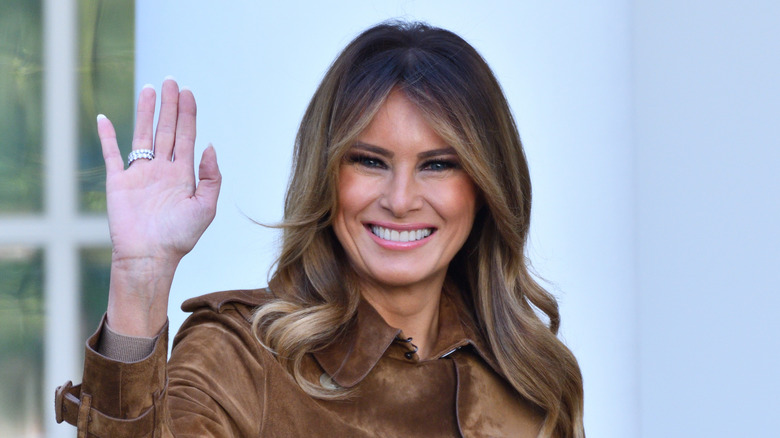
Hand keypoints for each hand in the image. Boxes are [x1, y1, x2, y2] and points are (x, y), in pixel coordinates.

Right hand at [97, 78, 220, 335]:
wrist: (150, 257)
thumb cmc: (180, 237)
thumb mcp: (206, 207)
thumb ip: (211, 177)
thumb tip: (209, 146)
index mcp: (183, 175)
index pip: (187, 136)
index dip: (188, 114)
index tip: (188, 92)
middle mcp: (162, 170)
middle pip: (167, 129)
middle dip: (169, 105)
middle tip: (171, 81)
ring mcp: (140, 174)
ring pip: (143, 135)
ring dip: (145, 112)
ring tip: (149, 89)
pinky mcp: (119, 181)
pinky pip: (112, 154)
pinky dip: (107, 137)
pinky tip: (104, 119)